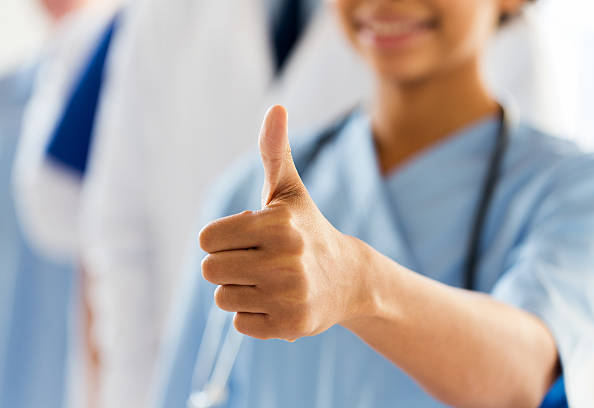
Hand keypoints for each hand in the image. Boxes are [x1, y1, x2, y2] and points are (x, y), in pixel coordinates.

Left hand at [200, 106, 371, 340]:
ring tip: (271, 281)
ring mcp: (289, 297)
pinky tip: (279, 301)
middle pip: (210, 271)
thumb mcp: (290, 190)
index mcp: (278, 224)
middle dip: (228, 264)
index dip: (224, 238)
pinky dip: (254, 313)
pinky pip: (240, 323)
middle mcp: (285, 261)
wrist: (350, 278)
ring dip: (240, 289)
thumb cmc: (308, 228)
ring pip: (223, 298)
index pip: (207, 239)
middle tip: (259, 260)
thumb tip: (276, 107)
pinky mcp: (290, 327)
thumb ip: (274, 150)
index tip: (250, 237)